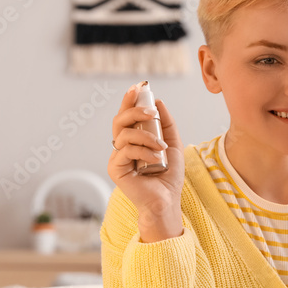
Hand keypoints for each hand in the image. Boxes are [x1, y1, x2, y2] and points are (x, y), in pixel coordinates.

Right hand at [107, 83, 184, 241]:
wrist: (166, 201)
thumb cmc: (168, 176)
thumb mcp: (173, 144)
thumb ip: (167, 124)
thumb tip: (159, 101)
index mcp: (133, 140)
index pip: (127, 116)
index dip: (129, 100)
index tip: (138, 87)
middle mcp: (122, 147)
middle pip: (119, 120)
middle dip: (135, 110)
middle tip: (152, 112)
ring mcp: (117, 157)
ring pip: (124, 133)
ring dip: (146, 136)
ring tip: (161, 146)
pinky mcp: (115, 168)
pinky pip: (126, 149)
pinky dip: (143, 150)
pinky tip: (155, 158)